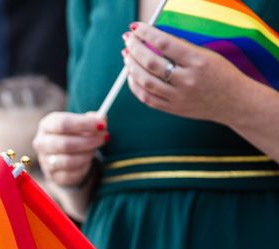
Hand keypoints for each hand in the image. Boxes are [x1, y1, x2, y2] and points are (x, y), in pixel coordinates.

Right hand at [33, 111, 107, 187]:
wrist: (62, 155)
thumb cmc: (72, 134)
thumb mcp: (80, 123)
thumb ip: (91, 119)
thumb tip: (102, 120)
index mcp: (46, 125)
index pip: (63, 123)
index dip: (84, 124)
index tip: (102, 125)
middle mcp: (42, 143)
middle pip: (65, 144)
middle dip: (89, 141)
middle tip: (104, 137)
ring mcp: (45, 161)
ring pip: (69, 161)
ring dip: (87, 154)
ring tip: (94, 149)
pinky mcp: (53, 176)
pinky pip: (71, 174)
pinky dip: (84, 167)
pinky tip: (87, 160)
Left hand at [123, 22, 247, 123]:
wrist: (234, 102)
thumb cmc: (220, 73)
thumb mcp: (207, 55)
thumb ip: (181, 48)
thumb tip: (152, 38)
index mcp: (198, 61)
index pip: (165, 43)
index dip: (146, 33)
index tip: (135, 27)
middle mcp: (187, 79)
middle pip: (151, 63)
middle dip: (134, 48)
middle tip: (127, 40)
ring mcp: (178, 96)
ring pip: (145, 82)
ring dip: (131, 67)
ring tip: (127, 55)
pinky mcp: (173, 108)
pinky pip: (146, 98)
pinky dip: (135, 86)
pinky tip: (131, 75)